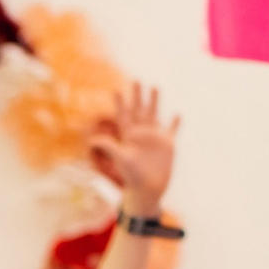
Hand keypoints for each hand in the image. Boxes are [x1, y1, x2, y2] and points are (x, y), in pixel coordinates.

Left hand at [90, 82, 178, 213]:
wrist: (148, 188)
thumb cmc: (132, 176)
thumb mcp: (121, 158)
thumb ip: (108, 147)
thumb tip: (92, 140)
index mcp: (129, 135)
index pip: (124, 115)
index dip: (120, 103)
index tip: (116, 90)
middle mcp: (141, 134)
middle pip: (139, 109)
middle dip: (137, 95)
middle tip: (136, 80)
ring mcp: (155, 138)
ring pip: (154, 114)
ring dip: (154, 101)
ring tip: (155, 87)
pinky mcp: (168, 144)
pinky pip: (172, 130)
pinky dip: (175, 122)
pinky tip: (177, 113)